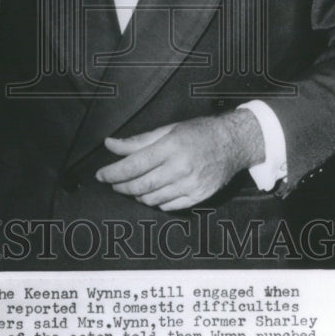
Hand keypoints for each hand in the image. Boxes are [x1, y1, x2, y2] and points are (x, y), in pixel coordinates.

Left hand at [95, 111, 264, 210]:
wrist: (234, 144)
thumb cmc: (200, 132)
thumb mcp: (168, 129)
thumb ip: (138, 141)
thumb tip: (110, 144)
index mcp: (172, 147)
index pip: (134, 165)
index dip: (113, 172)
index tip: (100, 175)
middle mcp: (181, 168)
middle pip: (141, 185)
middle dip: (121, 186)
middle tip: (112, 183)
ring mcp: (191, 185)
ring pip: (152, 199)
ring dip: (137, 195)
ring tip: (132, 187)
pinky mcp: (198, 197)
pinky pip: (168, 206)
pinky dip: (155, 202)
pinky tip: (152, 193)